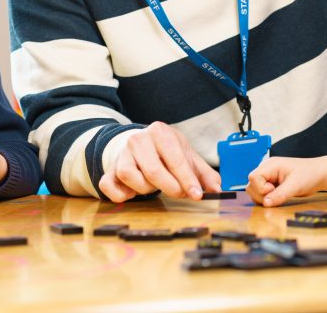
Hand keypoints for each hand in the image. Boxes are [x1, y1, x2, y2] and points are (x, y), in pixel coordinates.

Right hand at [98, 121, 220, 201]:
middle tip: (179, 194)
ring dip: (145, 188)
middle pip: (153, 169)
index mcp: (160, 132)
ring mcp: (122, 154)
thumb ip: (203, 173)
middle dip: (169, 186)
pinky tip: (131, 194)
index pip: (175, 157)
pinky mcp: (110, 168)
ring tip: (153, 185)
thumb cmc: (166, 151)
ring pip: (129, 176)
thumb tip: (218, 190)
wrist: (140, 142)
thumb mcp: (187, 155)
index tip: (197, 194)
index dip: (187, 179)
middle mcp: (139, 139)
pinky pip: (108, 184)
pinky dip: (119, 194)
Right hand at [246, 155, 326, 206]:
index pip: (253, 177)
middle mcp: (267, 170)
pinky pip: (262, 193)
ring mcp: (269, 177)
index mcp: (271, 165)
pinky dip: (267, 198)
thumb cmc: (309, 174)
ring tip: (278, 197)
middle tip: (276, 196)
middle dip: (260, 194)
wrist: (319, 174)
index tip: (273, 191)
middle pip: (251, 184)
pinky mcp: (272, 184)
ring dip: (263, 197)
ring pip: (254, 190)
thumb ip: (280, 194)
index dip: (260, 188)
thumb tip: (265, 204)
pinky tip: (278, 198)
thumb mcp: (296, 185)